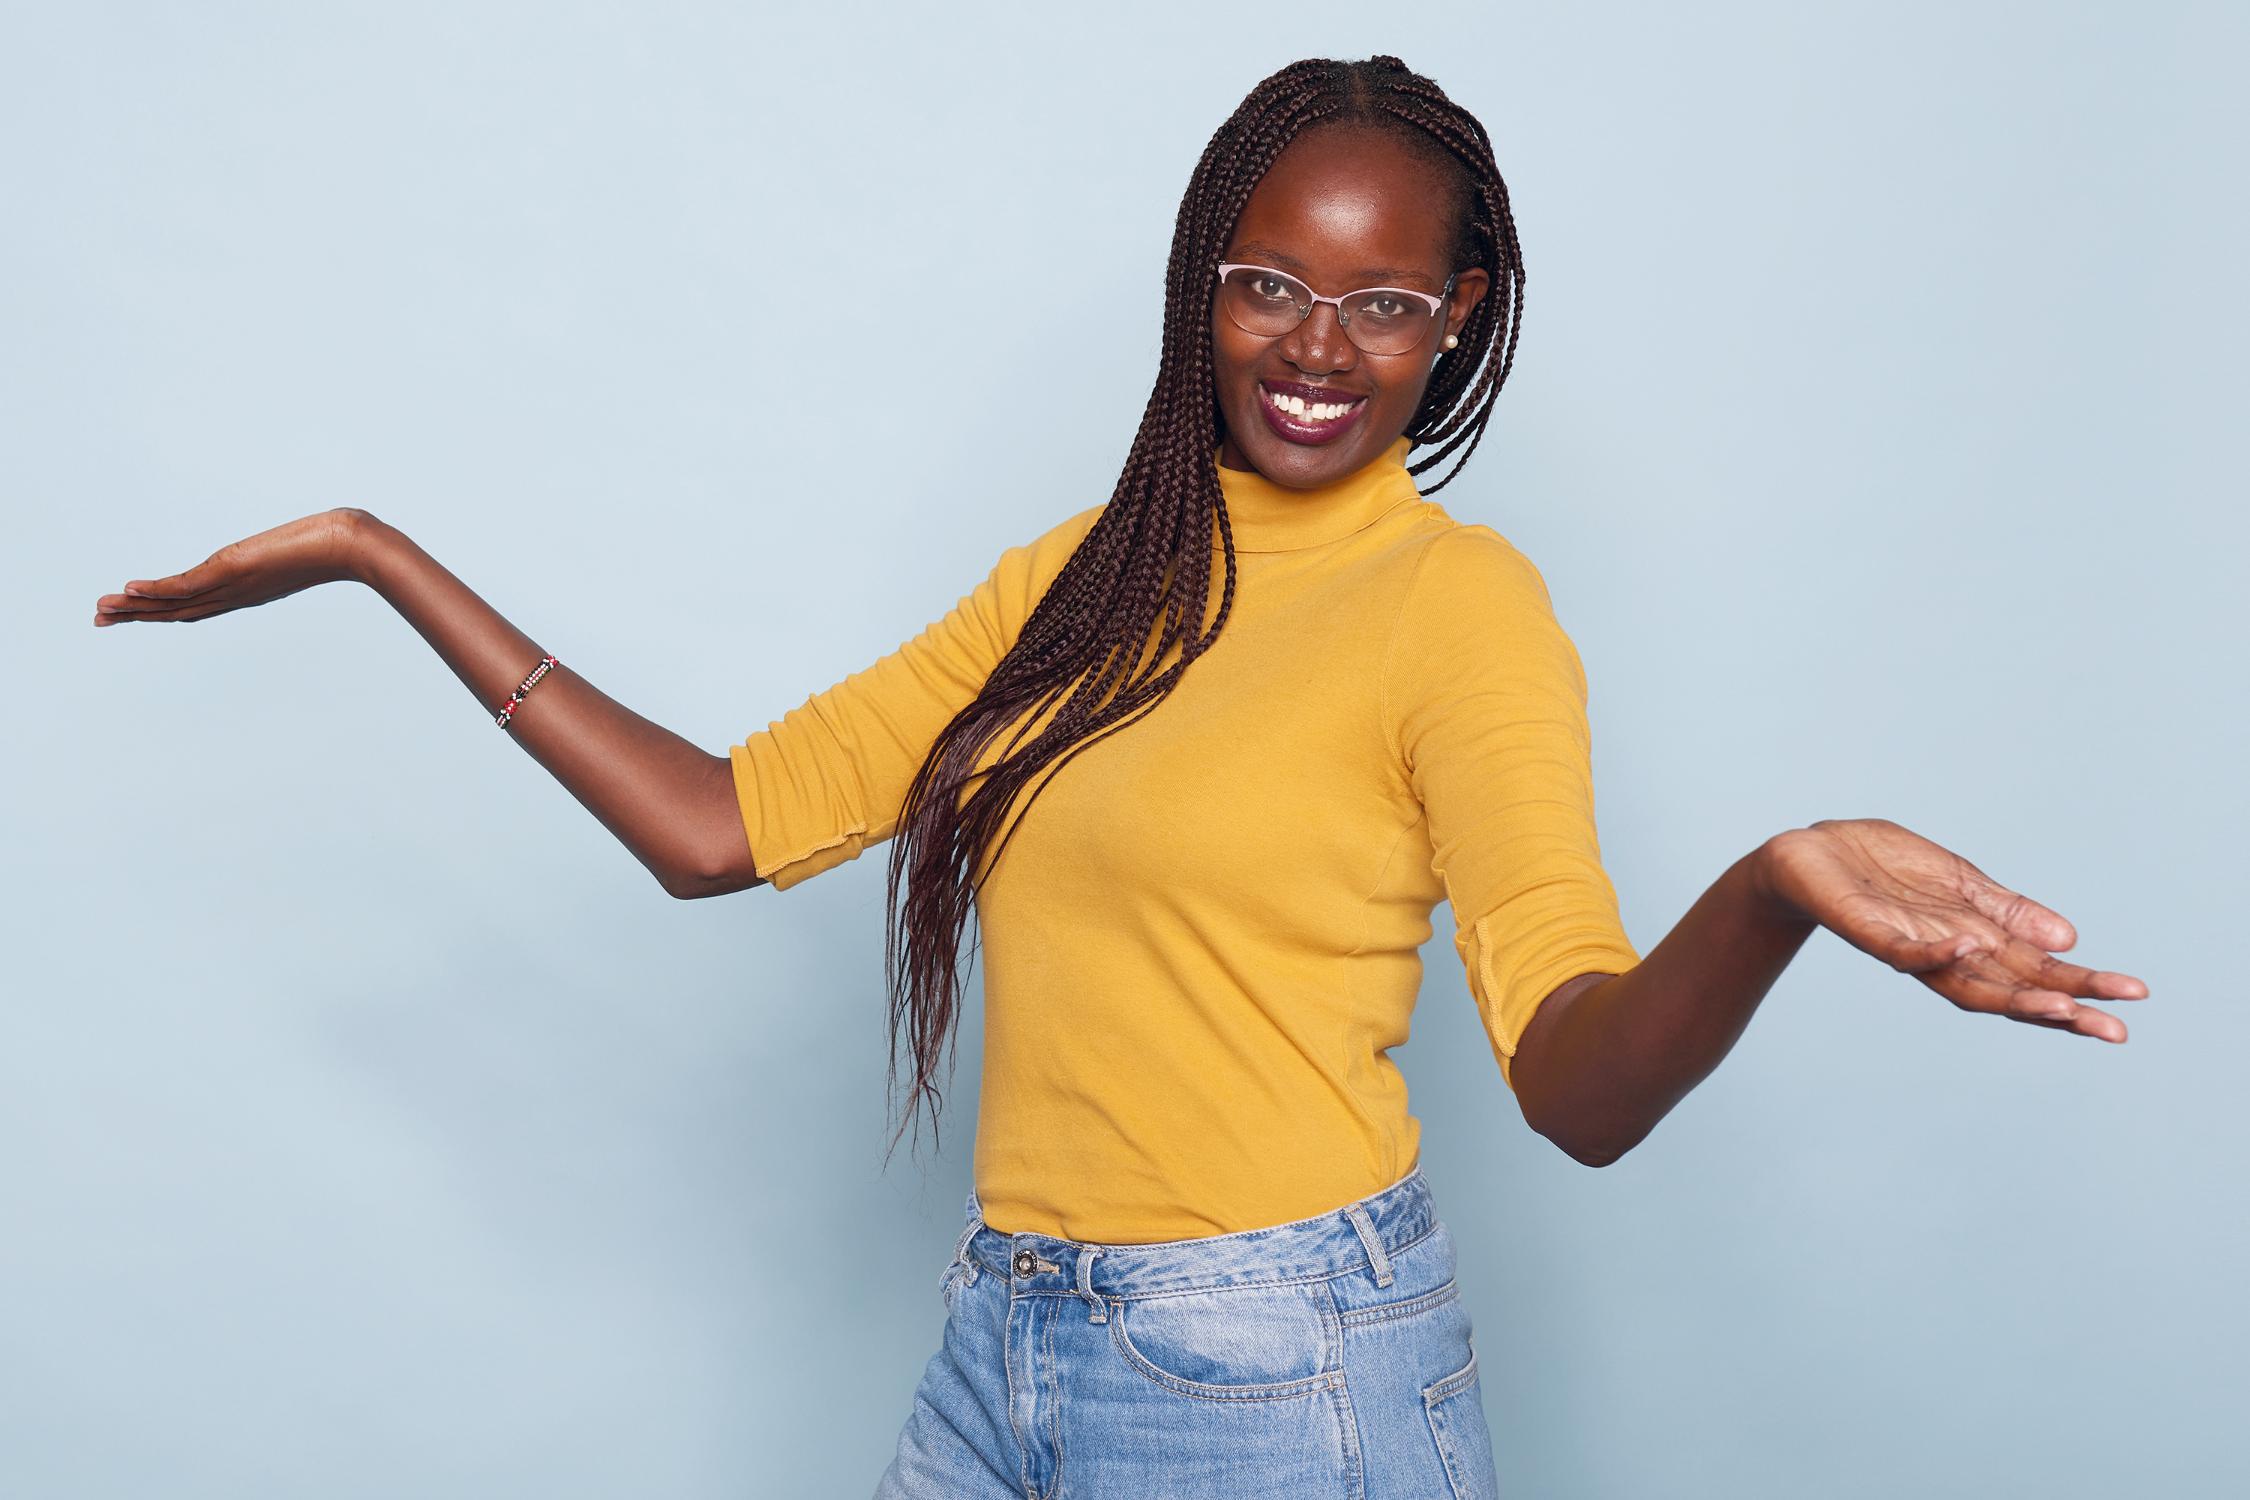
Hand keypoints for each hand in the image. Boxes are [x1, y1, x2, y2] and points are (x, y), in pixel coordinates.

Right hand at [93, 508, 375, 625]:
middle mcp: (237, 593)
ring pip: (176, 603)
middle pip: (178, 610)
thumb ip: (298, 545)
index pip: (196, 605)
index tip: (132, 611)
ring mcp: (234, 584)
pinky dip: (157, 590)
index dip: (162, 610)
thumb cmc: (339, 543)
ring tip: (102, 610)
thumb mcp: (306, 545)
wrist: (353, 546)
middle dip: (138, 615)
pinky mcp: (234, 570)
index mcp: (247, 590)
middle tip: (99, 619)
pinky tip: (129, 590)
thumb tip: (316, 532)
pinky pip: (188, 585)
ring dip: (136, 607)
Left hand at [1754, 817, 2148, 1042]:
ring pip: (1963, 984)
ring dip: (2009, 997)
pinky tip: (1966, 947)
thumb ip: (2008, 910)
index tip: (2133, 995)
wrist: (1812, 852)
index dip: (2081, 985)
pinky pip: (1901, 951)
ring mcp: (1908, 947)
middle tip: (2114, 1028)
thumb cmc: (1884, 869)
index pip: (2035, 972)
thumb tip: (2070, 939)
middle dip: (2062, 1010)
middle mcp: (1945, 954)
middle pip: (2010, 992)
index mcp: (1972, 940)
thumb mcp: (1959, 881)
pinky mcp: (1868, 932)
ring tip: (2059, 1006)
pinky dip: (1933, 952)